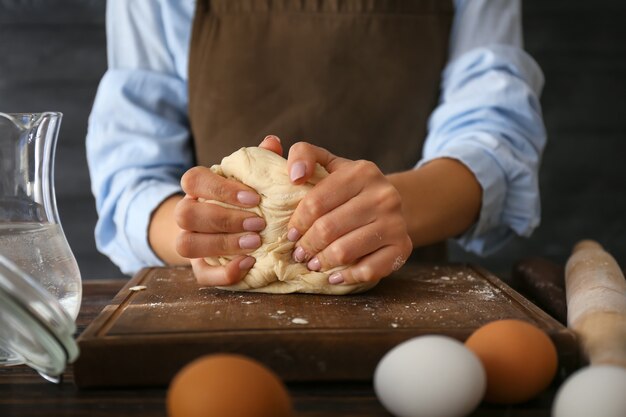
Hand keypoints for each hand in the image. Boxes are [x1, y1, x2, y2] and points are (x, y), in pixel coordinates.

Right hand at [175, 136, 282, 285]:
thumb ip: (261, 160)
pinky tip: (249, 264)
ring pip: (186, 244)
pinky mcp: (200, 268)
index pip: (193, 180)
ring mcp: (190, 241)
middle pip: (186, 214)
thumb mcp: (253, 178)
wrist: (237, 230)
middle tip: (258, 224)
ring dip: (222, 244)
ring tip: (255, 243)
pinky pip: (202, 275)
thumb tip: (272, 142)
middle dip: (224, 219)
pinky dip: (225, 273)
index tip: (254, 198)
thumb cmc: (247, 199)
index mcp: (198, 188)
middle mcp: (188, 214)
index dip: (220, 189)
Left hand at [285, 142, 412, 285]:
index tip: (290, 233)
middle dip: (306, 245)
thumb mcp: (329, 164)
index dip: (297, 222)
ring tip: (312, 263)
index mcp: (362, 172)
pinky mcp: (402, 247)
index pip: (316, 202)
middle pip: (328, 229)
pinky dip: (347, 277)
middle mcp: (384, 195)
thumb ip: (305, 154)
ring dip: (322, 262)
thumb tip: (294, 174)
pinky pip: (368, 270)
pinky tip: (335, 276)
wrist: (388, 205)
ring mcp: (396, 222)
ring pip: (344, 251)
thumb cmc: (348, 188)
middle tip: (299, 253)